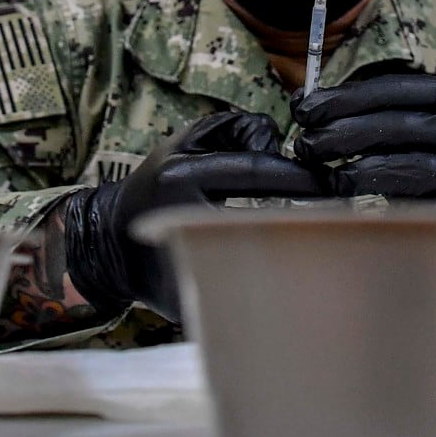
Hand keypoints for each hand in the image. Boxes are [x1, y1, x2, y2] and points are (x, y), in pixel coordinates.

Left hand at [61, 111, 323, 320]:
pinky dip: (255, 136)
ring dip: (275, 152)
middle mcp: (180, 161)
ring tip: (293, 179)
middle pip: (257, 153)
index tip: (330, 202)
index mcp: (181, 195)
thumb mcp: (187, 294)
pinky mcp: (186, 135)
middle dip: (297, 173)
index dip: (298, 187)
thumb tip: (285, 313)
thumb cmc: (151, 275)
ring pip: (248, 129)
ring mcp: (182, 143)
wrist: (105, 243)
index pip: (253, 177)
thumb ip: (230, 297)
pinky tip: (266, 161)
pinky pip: (233, 123)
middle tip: (327, 191)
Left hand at [292, 73, 435, 203]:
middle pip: (399, 126)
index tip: (304, 108)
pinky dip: (381, 198)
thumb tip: (303, 103)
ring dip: (361, 170)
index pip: (394, 89)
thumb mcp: (409, 123)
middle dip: (344, 133)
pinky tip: (352, 195)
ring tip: (326, 175)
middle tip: (306, 145)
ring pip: (413, 167)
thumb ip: (365, 111)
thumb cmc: (431, 156)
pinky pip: (420, 203)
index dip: (344, 98)